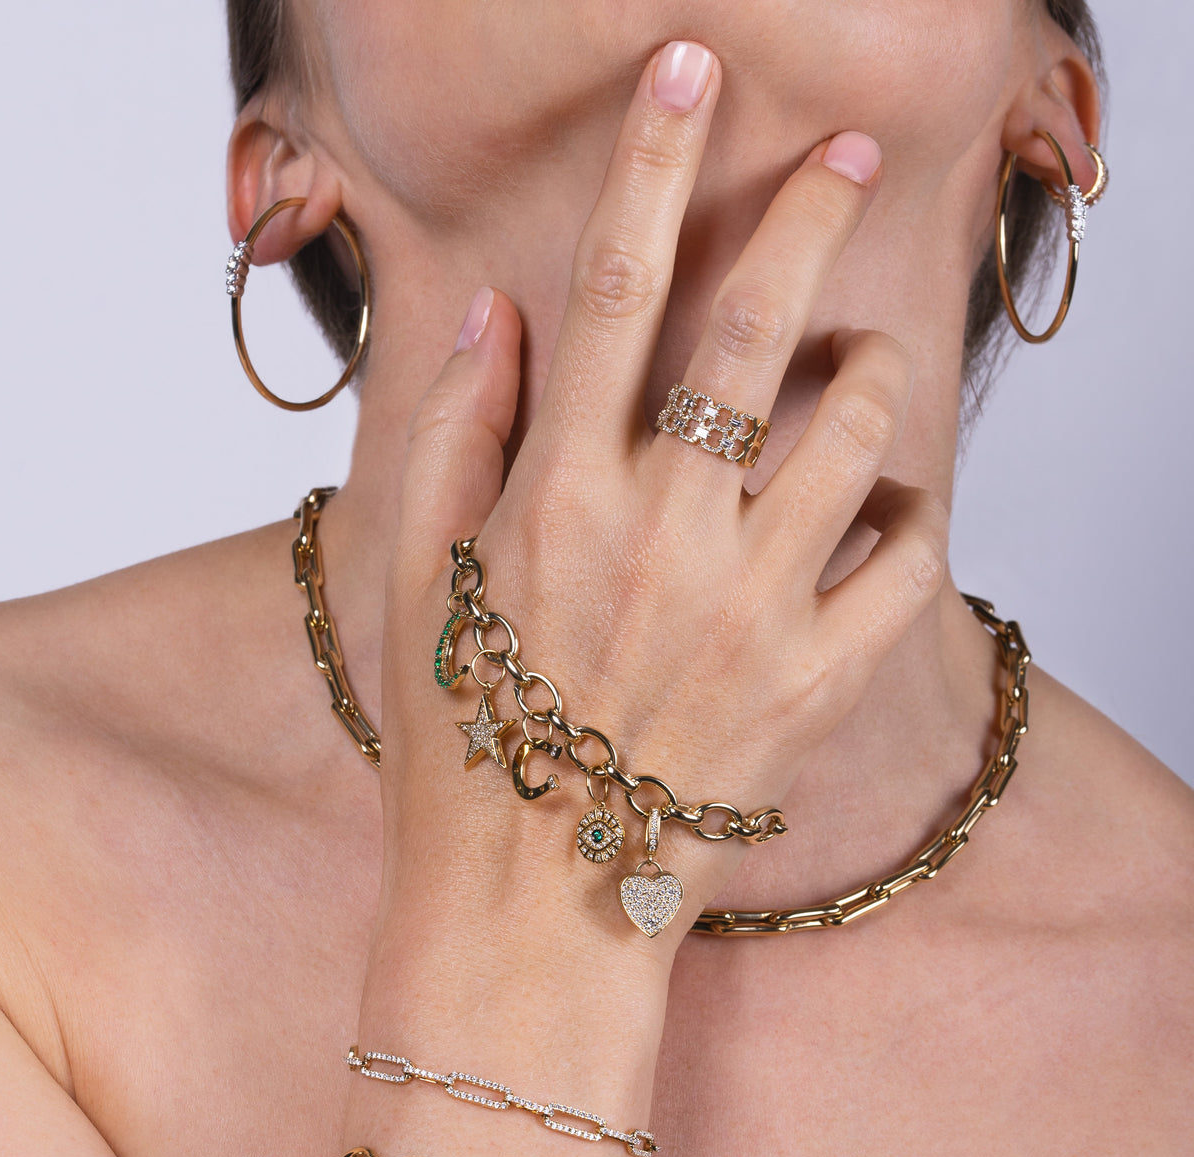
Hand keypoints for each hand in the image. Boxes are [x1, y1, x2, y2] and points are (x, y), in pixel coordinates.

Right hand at [381, 43, 944, 958]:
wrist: (526, 901)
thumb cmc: (462, 739)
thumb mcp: (417, 579)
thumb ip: (455, 431)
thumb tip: (495, 308)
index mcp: (558, 500)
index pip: (615, 293)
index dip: (654, 165)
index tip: (690, 72)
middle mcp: (663, 539)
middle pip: (753, 335)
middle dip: (806, 221)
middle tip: (844, 156)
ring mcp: (752, 613)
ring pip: (857, 438)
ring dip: (873, 370)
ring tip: (865, 355)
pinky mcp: (816, 686)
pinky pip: (907, 566)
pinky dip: (911, 518)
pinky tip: (885, 510)